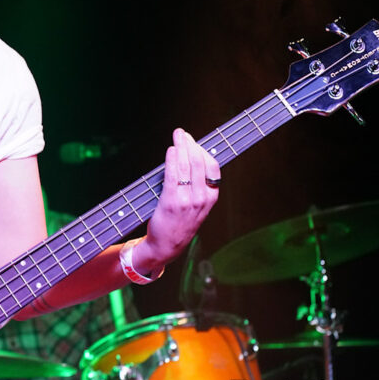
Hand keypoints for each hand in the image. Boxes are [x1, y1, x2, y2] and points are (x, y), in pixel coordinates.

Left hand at [136, 128, 219, 270]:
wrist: (166, 246)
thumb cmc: (179, 223)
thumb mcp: (197, 206)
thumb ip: (197, 186)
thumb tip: (190, 159)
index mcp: (211, 197)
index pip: (212, 167)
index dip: (203, 150)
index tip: (193, 140)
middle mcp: (202, 198)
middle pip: (199, 163)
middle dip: (191, 144)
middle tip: (182, 133)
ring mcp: (187, 200)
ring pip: (187, 166)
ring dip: (181, 147)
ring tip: (176, 136)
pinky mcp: (172, 202)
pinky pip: (173, 176)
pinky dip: (172, 160)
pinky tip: (171, 151)